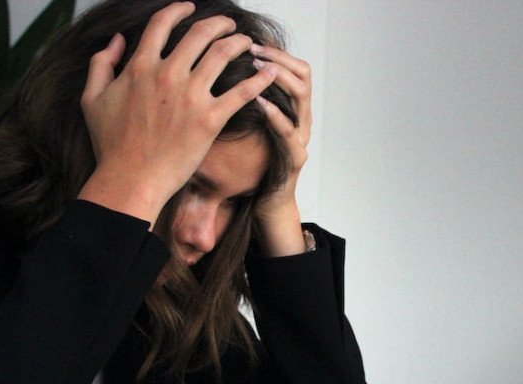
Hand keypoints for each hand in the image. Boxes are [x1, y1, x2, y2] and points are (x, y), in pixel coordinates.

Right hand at [77, 2, 277, 225]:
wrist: (131, 179)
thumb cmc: (111, 145)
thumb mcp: (92, 99)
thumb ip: (101, 64)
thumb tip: (116, 40)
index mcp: (140, 66)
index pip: (162, 24)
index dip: (178, 10)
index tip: (190, 7)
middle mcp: (167, 74)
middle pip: (200, 33)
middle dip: (219, 24)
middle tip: (229, 25)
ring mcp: (190, 96)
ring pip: (222, 54)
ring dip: (239, 43)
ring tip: (248, 42)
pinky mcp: (210, 120)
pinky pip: (242, 93)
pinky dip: (259, 79)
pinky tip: (270, 72)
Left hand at [249, 43, 312, 255]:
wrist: (267, 204)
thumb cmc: (254, 165)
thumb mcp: (248, 126)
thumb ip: (243, 101)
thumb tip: (219, 72)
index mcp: (291, 109)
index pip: (294, 67)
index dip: (276, 51)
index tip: (252, 40)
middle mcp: (302, 119)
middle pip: (303, 75)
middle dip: (278, 58)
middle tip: (253, 49)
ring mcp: (301, 138)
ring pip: (302, 97)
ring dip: (279, 78)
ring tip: (256, 69)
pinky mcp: (295, 158)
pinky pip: (289, 131)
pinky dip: (275, 114)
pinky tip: (258, 102)